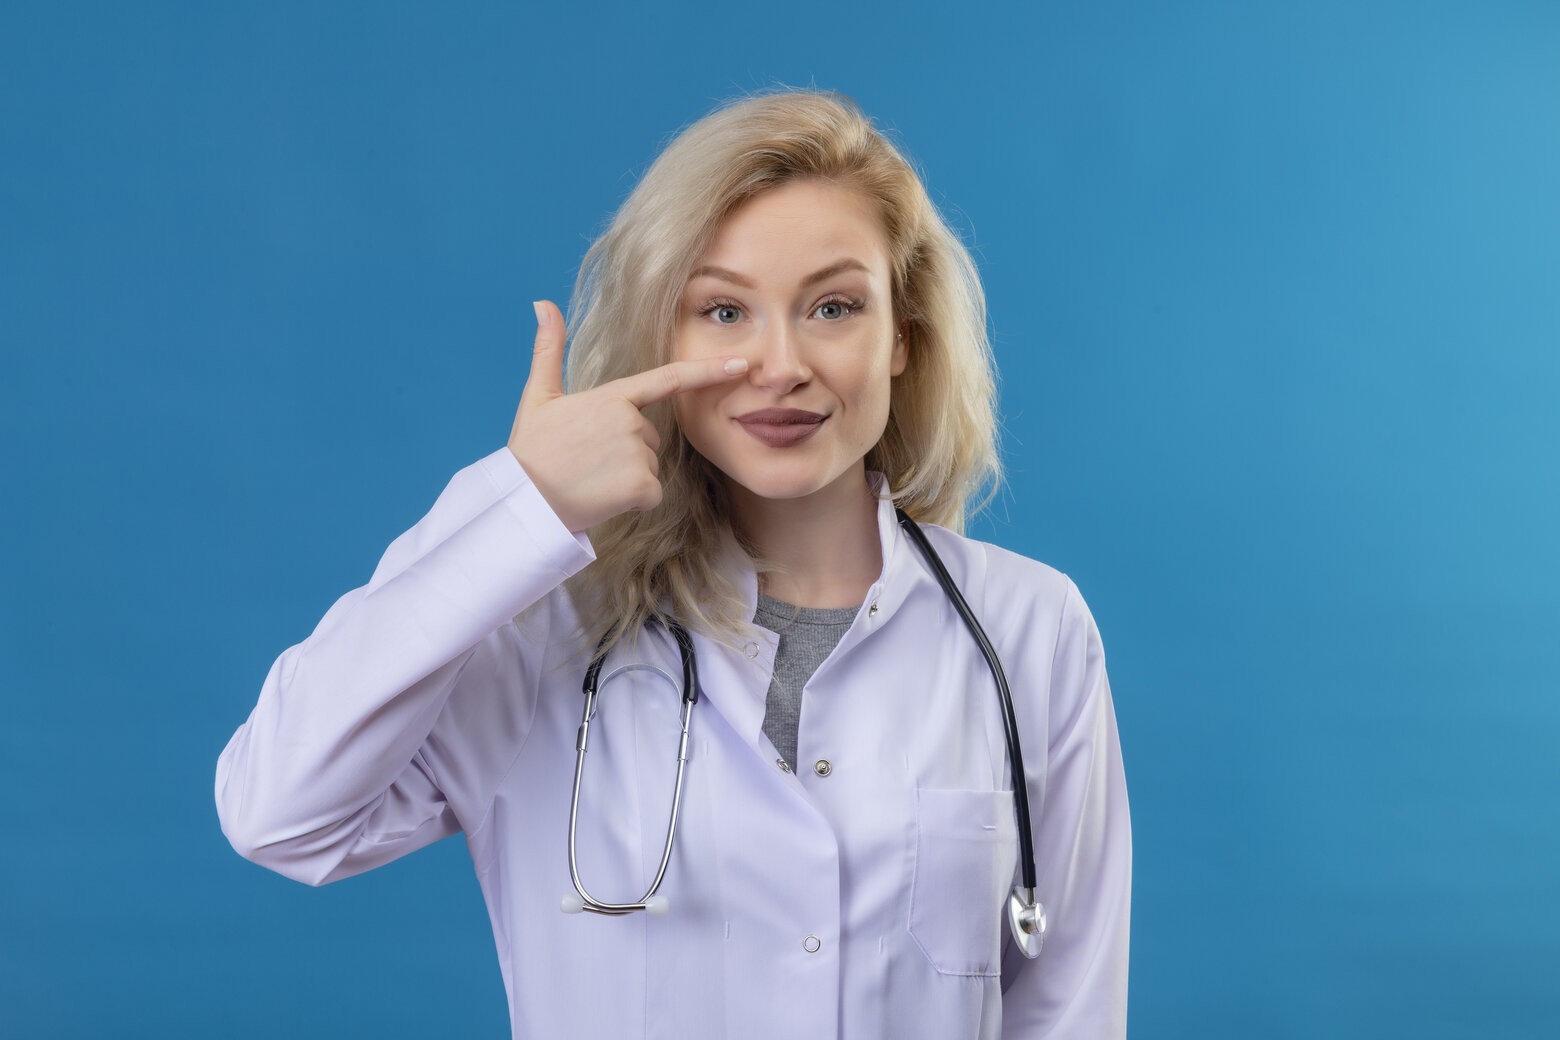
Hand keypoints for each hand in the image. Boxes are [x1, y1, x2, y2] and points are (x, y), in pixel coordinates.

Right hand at [508, 300, 748, 532]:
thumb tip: (542, 304)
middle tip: (588, 460)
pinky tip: (603, 497)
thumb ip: (549, 349)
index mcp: (611, 396)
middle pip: (650, 435)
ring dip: (627, 476)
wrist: (524, 499)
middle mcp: (630, 420)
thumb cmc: (531, 450)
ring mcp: (637, 452)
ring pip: (649, 464)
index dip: (709, 371)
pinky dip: (633, 500)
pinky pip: (652, 493)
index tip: (741, 365)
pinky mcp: (642, 485)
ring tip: (591, 478)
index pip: (669, 379)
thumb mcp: (538, 396)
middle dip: (627, 449)